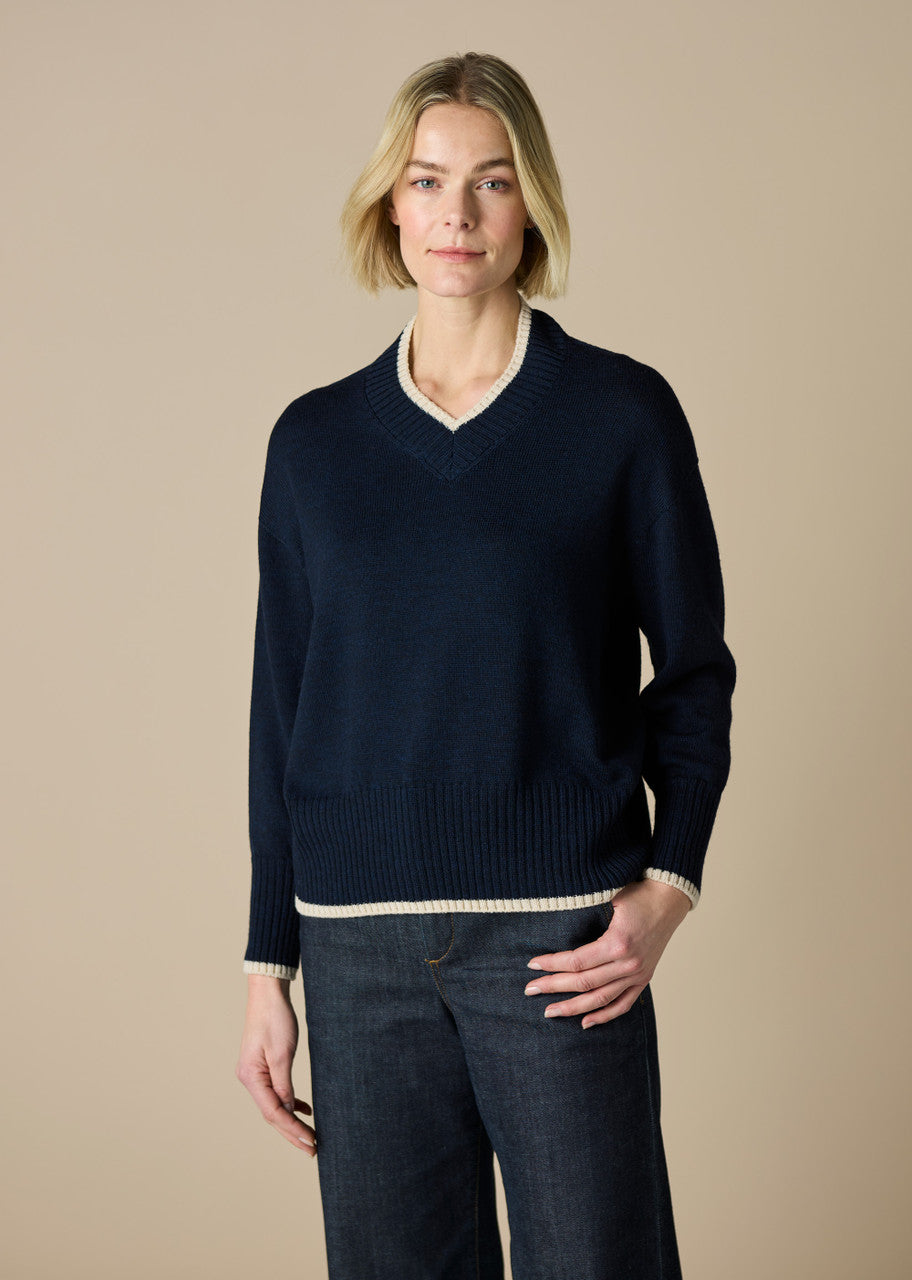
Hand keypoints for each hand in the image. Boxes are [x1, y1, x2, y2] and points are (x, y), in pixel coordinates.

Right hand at [235, 978, 317, 1154]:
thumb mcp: (283, 1054)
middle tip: (313, 1149)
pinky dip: (291, 1103)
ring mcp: (256, 1073)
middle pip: (273, 1114)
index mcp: (252, 1077)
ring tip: (310, 1137)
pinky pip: (277, 1092)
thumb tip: (288, 1113)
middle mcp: (250, 1079)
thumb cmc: (275, 1018)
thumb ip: (284, 1086)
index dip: (293, 1130)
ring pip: (275, 1105)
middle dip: (293, 1133)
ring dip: (292, 1121)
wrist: (268, 994)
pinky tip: (305, 1110)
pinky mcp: (264, 1066)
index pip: (274, 1113)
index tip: (311, 1142)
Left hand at [524, 879, 691, 1026]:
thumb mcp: (609, 899)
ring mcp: (638, 974)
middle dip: (554, 987)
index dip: (552, 964)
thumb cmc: (637, 894)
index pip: (576, 961)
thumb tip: (554, 925)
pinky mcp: (644, 979)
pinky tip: (585, 1022)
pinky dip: (604, 1016)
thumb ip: (586, 915)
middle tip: (530, 990)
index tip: (532, 965)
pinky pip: (623, 1004)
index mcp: (617, 943)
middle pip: (584, 982)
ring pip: (600, 998)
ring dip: (573, 1007)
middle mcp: (628, 963)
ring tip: (550, 1012)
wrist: (669, 898)